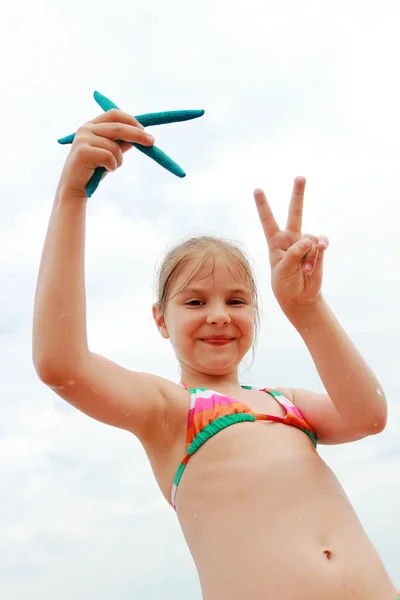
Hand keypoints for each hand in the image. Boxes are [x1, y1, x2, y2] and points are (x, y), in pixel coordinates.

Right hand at [57, 109, 154, 198]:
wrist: (75, 188)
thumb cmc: (93, 170)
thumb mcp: (110, 153)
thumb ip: (122, 143)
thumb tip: (142, 134)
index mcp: (92, 125)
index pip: (114, 114)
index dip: (131, 120)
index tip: (145, 130)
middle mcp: (86, 128)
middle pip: (118, 126)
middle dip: (138, 134)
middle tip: (152, 141)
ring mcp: (83, 139)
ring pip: (115, 146)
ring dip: (119, 160)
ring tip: (111, 167)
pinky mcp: (83, 151)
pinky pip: (109, 157)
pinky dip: (112, 166)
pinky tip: (103, 170)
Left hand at [254, 177, 328, 315]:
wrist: (300, 297)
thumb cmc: (285, 284)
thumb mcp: (282, 270)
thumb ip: (293, 253)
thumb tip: (309, 239)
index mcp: (275, 242)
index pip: (267, 220)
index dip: (263, 205)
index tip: (257, 189)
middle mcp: (290, 238)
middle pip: (295, 212)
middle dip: (298, 194)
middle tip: (300, 177)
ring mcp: (305, 243)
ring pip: (311, 238)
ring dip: (309, 255)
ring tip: (304, 269)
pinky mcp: (318, 249)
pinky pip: (321, 242)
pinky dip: (321, 249)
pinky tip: (321, 253)